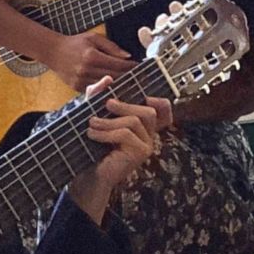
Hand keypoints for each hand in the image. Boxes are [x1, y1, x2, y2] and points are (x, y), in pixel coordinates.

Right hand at [46, 32, 135, 91]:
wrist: (52, 51)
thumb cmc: (75, 43)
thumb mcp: (93, 38)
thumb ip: (111, 47)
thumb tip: (127, 56)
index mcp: (92, 56)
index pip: (118, 64)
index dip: (131, 67)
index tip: (140, 67)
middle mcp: (86, 70)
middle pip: (114, 77)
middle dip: (128, 77)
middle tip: (140, 77)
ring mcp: (81, 81)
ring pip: (106, 86)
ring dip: (119, 85)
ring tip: (131, 84)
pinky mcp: (77, 88)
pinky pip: (96, 90)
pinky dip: (106, 89)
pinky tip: (115, 87)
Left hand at [66, 74, 169, 222]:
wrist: (89, 174)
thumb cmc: (94, 145)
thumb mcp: (95, 115)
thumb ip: (99, 96)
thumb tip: (107, 79)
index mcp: (143, 126)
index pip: (164, 111)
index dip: (161, 102)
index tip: (144, 96)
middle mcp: (149, 135)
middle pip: (149, 111)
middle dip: (126, 105)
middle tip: (106, 104)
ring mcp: (147, 146)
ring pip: (135, 121)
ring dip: (110, 121)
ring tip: (92, 124)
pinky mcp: (140, 154)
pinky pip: (126, 134)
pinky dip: (107, 132)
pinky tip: (93, 135)